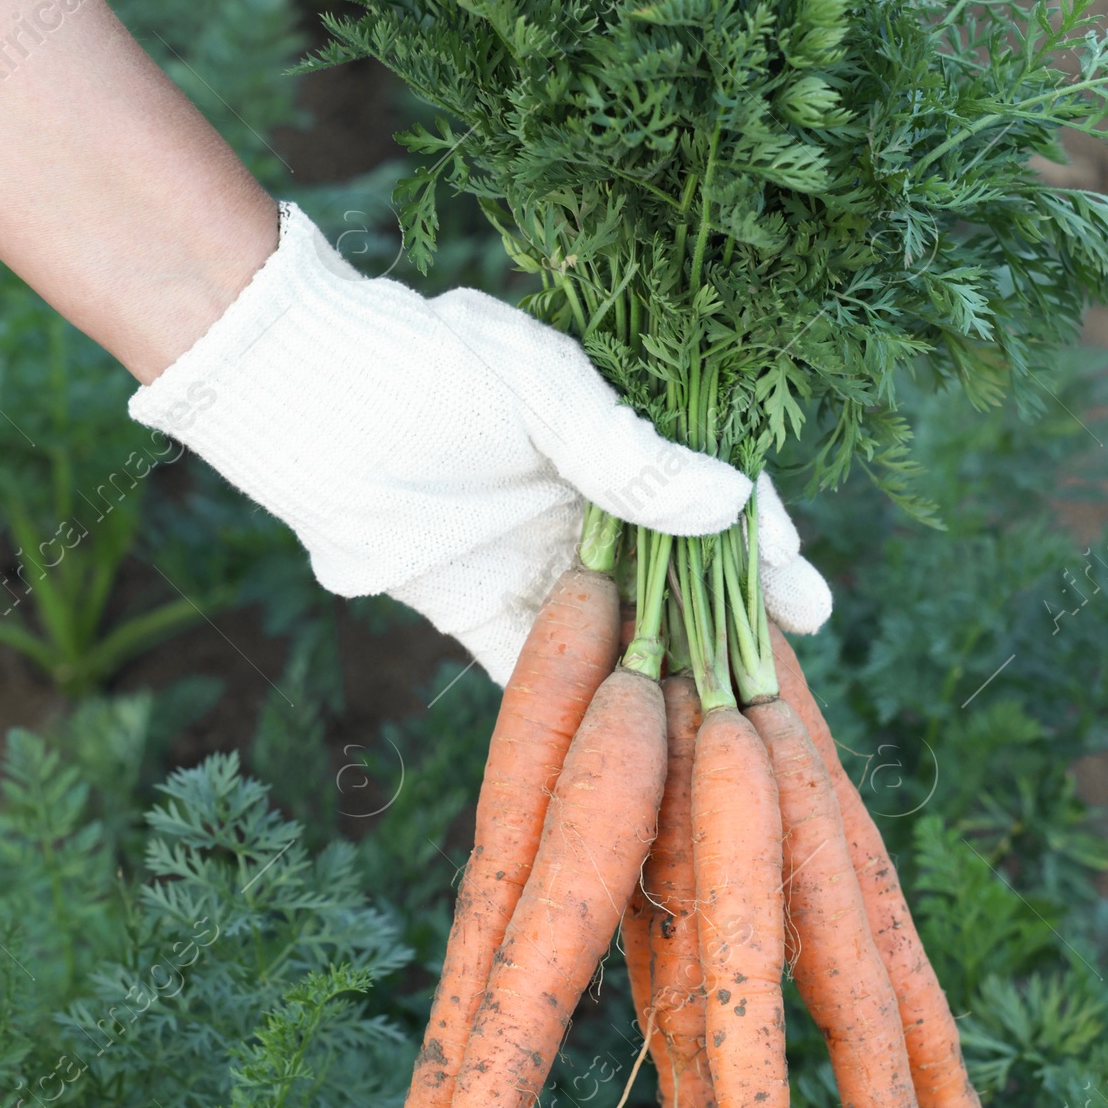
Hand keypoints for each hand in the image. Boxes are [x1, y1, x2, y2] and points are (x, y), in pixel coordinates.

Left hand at [129, 203, 830, 682]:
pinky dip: (579, 703)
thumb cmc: (428, 364)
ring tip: (727, 722)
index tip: (807, 597)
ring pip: (617, 626)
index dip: (759, 546)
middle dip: (734, 621)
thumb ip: (627, 455)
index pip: (705, 493)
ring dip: (666, 673)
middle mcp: (576, 500)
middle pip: (676, 572)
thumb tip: (727, 502)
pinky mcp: (473, 606)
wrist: (301, 400)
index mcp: (605, 434)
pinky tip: (627, 744)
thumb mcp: (540, 391)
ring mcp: (528, 555)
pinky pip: (538, 665)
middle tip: (791, 673)